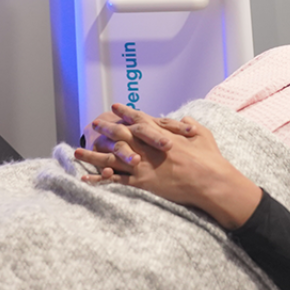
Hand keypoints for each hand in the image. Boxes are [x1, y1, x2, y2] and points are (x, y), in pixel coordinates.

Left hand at [74, 104, 261, 229]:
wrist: (211, 183)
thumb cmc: (211, 160)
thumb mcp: (202, 135)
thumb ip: (189, 124)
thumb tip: (184, 118)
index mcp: (162, 135)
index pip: (140, 120)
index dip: (126, 112)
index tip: (114, 107)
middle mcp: (149, 148)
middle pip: (121, 135)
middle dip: (106, 129)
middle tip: (94, 124)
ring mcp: (144, 166)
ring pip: (113, 157)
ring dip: (94, 153)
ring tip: (78, 150)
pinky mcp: (143, 183)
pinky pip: (117, 180)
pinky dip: (101, 178)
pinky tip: (87, 177)